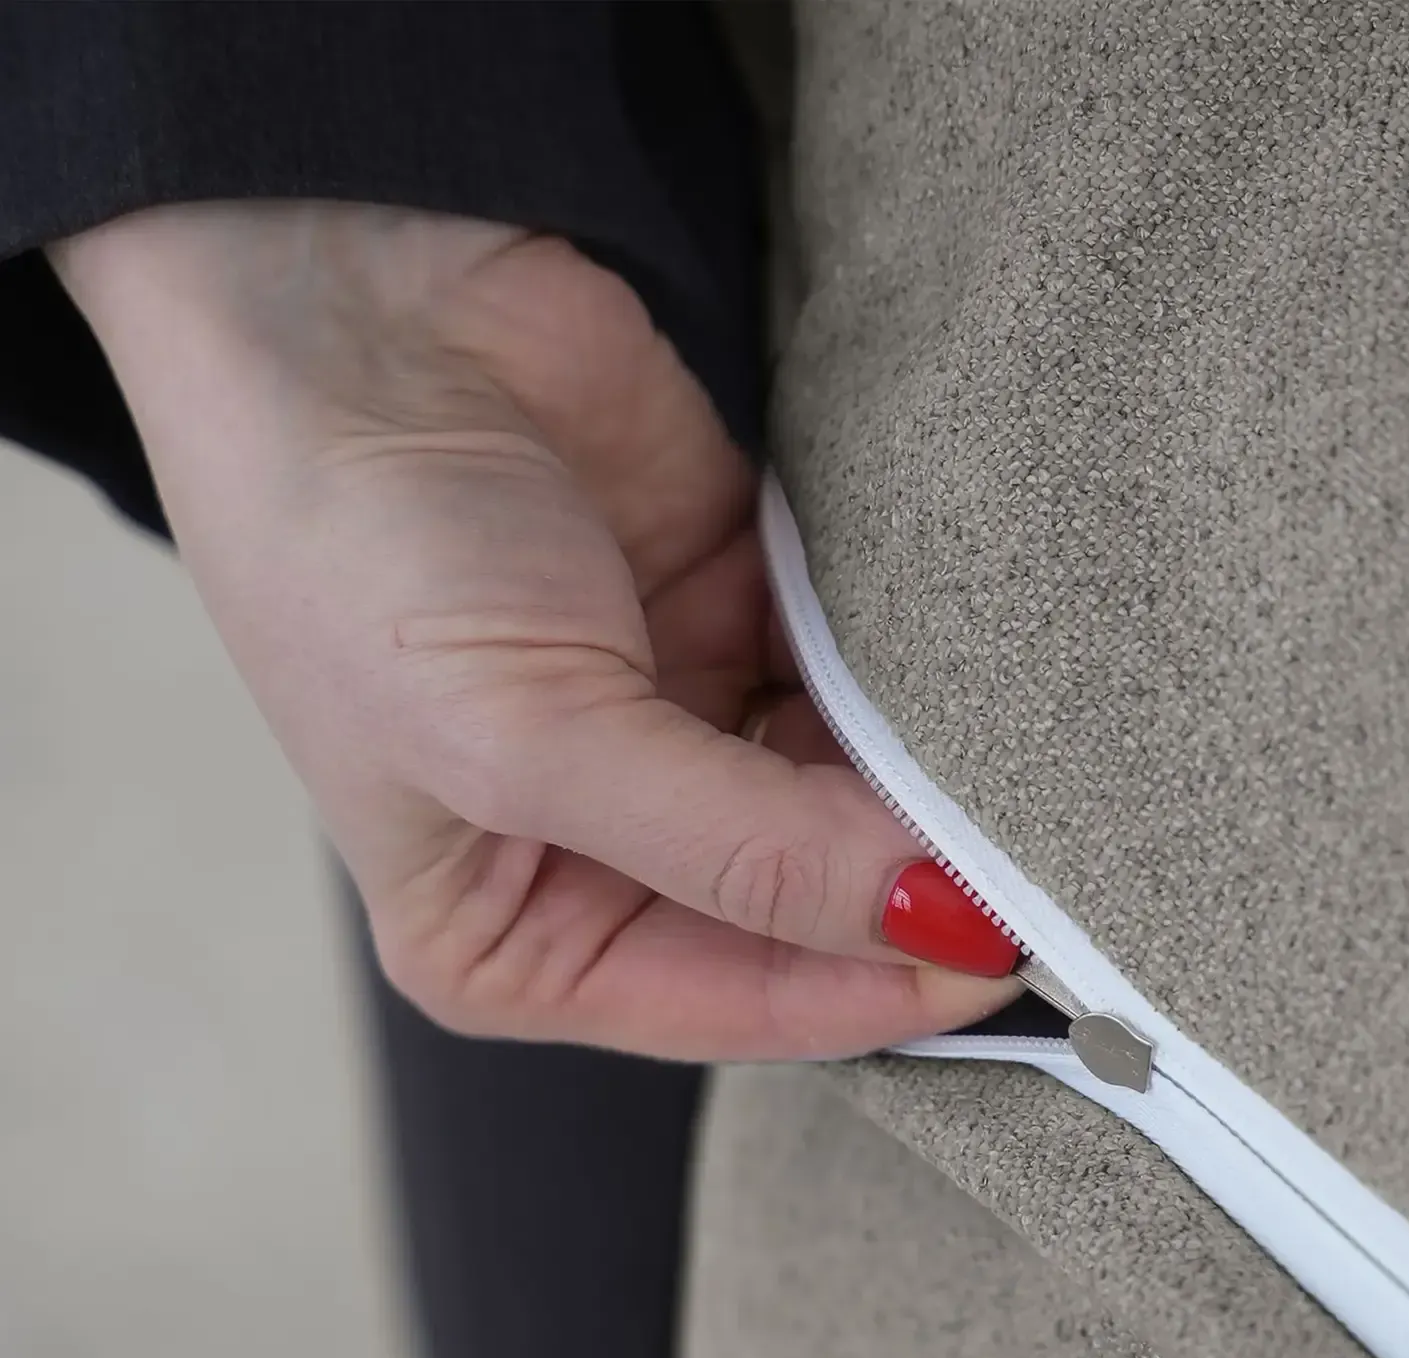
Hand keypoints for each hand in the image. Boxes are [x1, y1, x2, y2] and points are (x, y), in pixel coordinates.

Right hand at [53, 202, 1016, 1059]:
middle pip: (814, 917)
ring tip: (1015, 771)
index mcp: (517, 942)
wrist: (348, 282)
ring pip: (854, 808)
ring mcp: (685, 739)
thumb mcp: (530, 740)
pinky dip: (919, 696)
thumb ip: (738, 850)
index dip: (879, 986)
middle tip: (1043, 865)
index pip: (746, 1006)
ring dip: (927, 793)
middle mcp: (609, 859)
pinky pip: (865, 692)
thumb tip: (930, 921)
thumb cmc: (359, 544)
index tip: (1010, 953)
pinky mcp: (741, 626)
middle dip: (912, 892)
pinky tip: (973, 690)